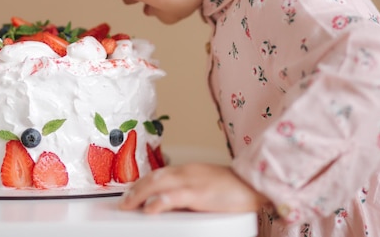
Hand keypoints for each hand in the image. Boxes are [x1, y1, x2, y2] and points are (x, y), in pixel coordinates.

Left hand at [118, 163, 268, 213]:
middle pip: (154, 176)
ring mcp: (193, 181)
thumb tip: (171, 204)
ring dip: (139, 194)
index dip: (143, 183)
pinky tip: (149, 208)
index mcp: (189, 170)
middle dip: (135, 188)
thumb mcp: (208, 186)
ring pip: (158, 183)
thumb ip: (190, 192)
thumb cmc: (235, 188)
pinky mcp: (200, 193)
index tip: (132, 192)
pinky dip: (158, 202)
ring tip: (128, 205)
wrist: (256, 183)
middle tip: (123, 201)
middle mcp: (187, 172)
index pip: (159, 173)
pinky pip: (174, 196)